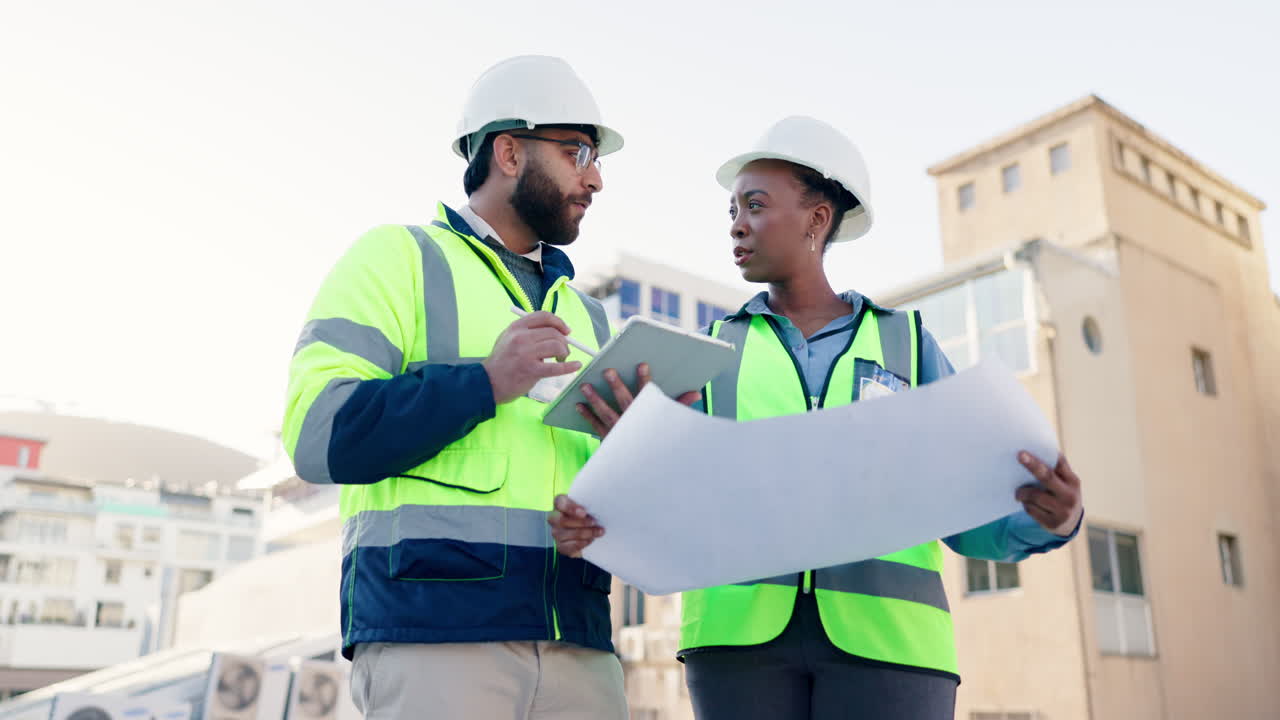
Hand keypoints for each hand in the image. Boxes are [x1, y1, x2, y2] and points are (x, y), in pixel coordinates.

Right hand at [482, 312, 582, 404]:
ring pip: (557, 346)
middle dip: (564, 341)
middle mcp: (521, 337)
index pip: (544, 316)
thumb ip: (528, 332)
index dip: (559, 322)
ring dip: (565, 353)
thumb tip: (556, 330)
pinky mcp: (531, 370)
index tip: (567, 331)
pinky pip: (556, 367)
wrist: (487, 382)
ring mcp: (526, 354)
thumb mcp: (508, 338)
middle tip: (563, 351)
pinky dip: (570, 366)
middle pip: (553, 332)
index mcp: (516, 327)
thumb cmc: (501, 362)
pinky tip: (576, 366)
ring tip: (561, 360)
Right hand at [548, 494, 602, 557]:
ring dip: (585, 533)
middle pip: (561, 520)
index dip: (570, 507)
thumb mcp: (589, 506)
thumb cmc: (588, 514)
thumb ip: (590, 503)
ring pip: (565, 534)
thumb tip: (602, 503)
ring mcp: (556, 532)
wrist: (588, 532)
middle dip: (580, 522)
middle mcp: (554, 518)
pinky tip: (591, 540)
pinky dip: (581, 543)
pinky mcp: (560, 546)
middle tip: (594, 522)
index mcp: (560, 504)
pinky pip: (568, 546)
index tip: (584, 512)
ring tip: (599, 531)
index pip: (560, 502)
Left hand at [576, 363, 701, 437]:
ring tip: (584, 386)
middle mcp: (632, 423)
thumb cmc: (655, 442)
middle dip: (615, 385)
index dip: (645, 380)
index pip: (647, 395)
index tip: (641, 365)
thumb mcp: (670, 424)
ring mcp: (619, 432)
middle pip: (624, 401)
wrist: (644, 471)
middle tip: (607, 371)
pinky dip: (587, 416)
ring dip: (594, 399)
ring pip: (605, 412)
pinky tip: (579, 405)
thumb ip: (680, 406)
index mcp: (646, 417)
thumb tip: (695, 393)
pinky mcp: (608, 440)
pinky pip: (596, 426)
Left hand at [1016, 452, 1082, 535]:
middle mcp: (1070, 496)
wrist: (1070, 524)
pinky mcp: (1052, 523)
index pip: (1059, 465)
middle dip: (1032, 465)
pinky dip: (1026, 504)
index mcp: (1073, 482)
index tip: (1027, 450)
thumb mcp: (1066, 483)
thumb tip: (1039, 448)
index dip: (1046, 455)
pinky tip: (1027, 503)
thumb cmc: (1062, 495)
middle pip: (1047, 477)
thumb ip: (1057, 469)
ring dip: (1022, 492)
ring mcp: (1063, 511)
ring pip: (1035, 496)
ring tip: (1019, 492)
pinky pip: (1031, 510)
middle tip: (1019, 455)